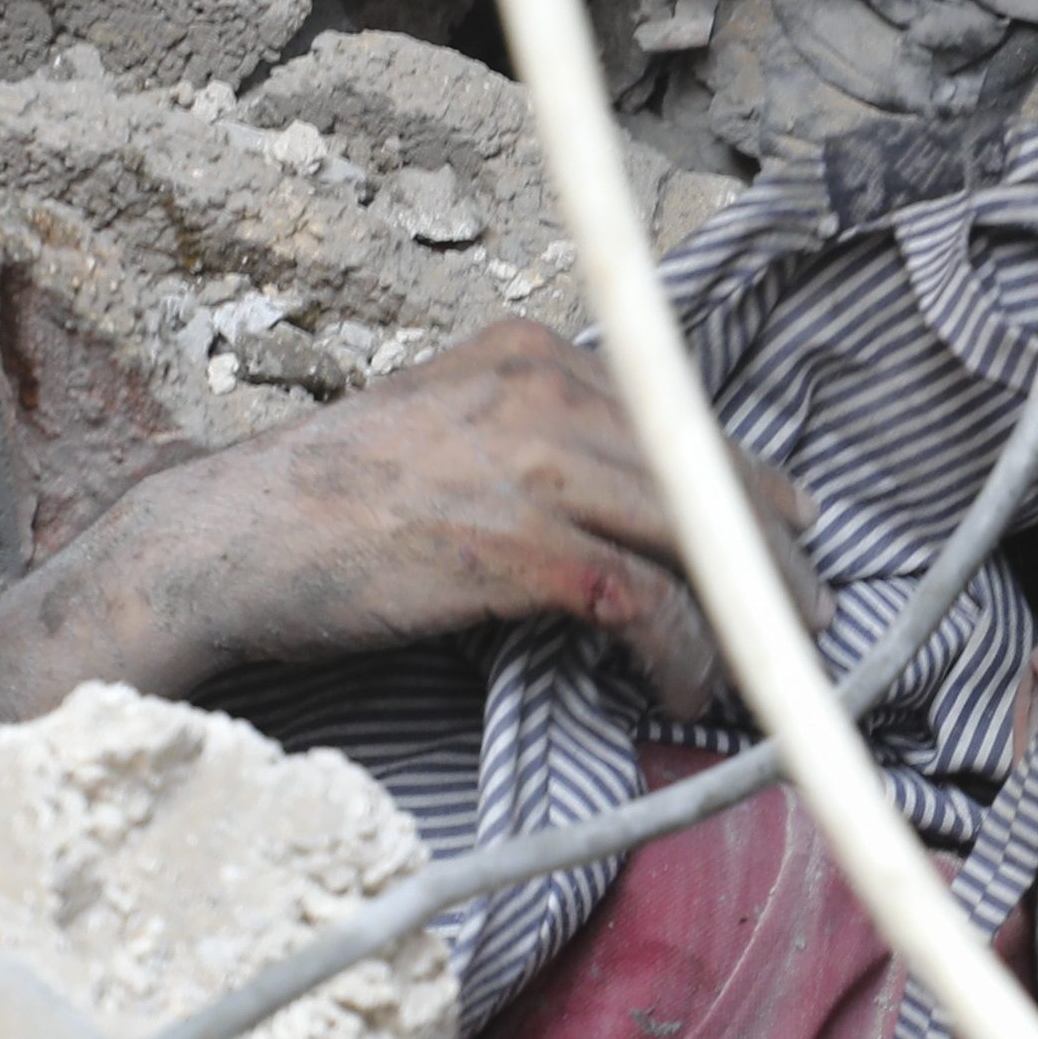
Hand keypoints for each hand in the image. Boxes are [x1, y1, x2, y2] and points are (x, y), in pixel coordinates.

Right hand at [0, 322, 822, 721]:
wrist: (230, 539)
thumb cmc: (333, 505)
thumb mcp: (446, 428)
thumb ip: (536, 440)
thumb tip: (628, 502)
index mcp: (532, 352)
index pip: (679, 415)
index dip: (746, 486)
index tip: (785, 538)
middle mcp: (543, 388)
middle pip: (706, 471)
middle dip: (771, 555)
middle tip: (807, 618)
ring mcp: (530, 463)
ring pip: (694, 536)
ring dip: (745, 615)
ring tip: (766, 669)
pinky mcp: (515, 544)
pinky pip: (640, 602)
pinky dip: (678, 653)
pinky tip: (682, 687)